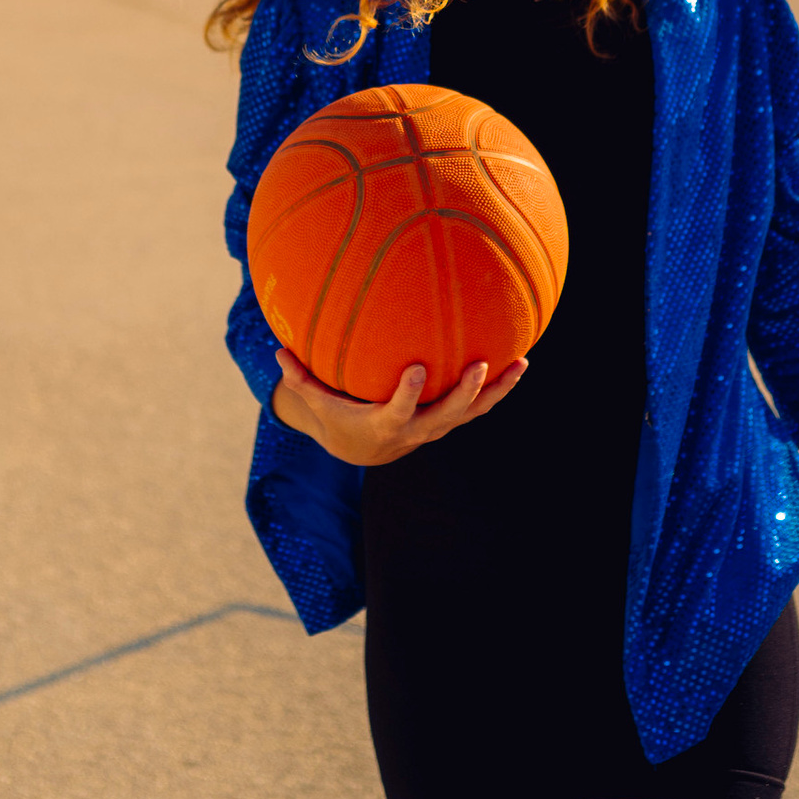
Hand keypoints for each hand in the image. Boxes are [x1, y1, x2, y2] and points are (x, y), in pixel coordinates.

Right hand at [272, 340, 526, 466]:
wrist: (366, 448)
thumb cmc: (340, 417)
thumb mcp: (319, 402)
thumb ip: (300, 379)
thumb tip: (277, 350)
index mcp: (387, 423)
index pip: (399, 409)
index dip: (408, 393)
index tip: (415, 368)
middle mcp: (418, 428)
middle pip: (447, 413)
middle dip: (464, 391)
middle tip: (479, 365)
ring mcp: (438, 425)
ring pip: (473, 412)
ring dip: (498, 390)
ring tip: (522, 363)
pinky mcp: (450, 418)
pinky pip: (479, 404)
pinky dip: (498, 387)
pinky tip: (519, 360)